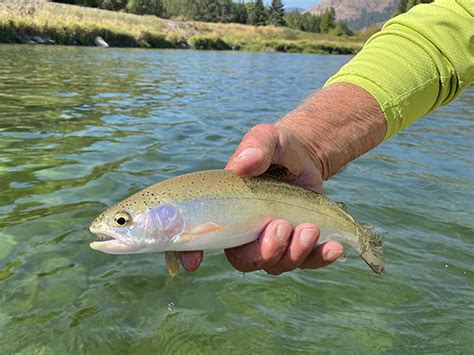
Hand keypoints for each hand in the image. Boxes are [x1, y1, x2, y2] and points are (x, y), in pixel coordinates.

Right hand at [179, 124, 343, 273]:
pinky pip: (307, 263)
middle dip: (264, 251)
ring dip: (293, 253)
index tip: (194, 263)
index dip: (190, 252)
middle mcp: (245, 231)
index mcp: (226, 209)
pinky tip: (334, 248)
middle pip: (244, 259)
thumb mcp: (267, 138)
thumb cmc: (278, 148)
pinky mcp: (298, 246)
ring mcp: (272, 241)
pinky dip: (319, 259)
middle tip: (281, 226)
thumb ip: (256, 147)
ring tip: (310, 228)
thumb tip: (243, 164)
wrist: (306, 157)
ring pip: (275, 265)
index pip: (199, 235)